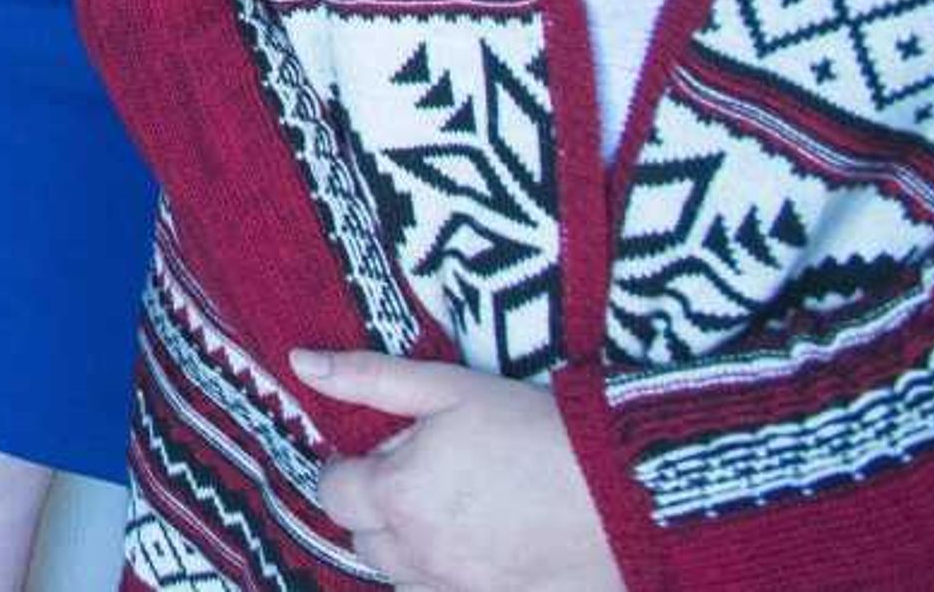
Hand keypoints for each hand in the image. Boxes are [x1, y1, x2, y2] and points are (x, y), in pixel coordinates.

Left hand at [294, 349, 626, 591]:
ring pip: (401, 579)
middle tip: (424, 481)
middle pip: (364, 540)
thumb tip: (302, 363)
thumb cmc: (540, 431)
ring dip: (410, 550)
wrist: (631, 492)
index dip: (351, 469)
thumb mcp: (452, 388)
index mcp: (398, 496)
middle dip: (379, 510)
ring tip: (456, 516)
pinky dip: (449, 580)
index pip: (333, 491)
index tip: (379, 456)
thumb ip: (370, 379)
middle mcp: (419, 554)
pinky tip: (480, 551)